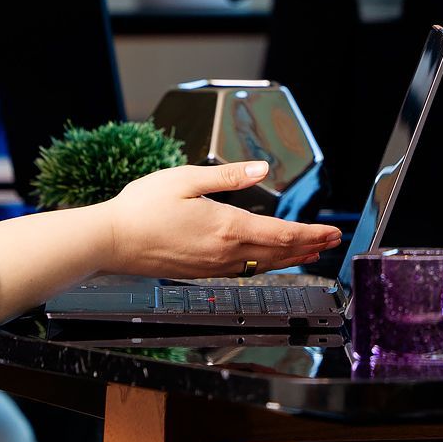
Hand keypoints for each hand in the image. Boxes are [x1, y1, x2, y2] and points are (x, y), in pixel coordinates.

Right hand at [102, 162, 341, 278]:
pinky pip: (243, 271)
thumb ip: (228, 176)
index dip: (310, 234)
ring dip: (290, 258)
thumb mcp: (186, 179)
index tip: (330, 232)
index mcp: (226, 228)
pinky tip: (268, 261)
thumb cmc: (142, 208)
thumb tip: (261, 170)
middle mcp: (224, 253)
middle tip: (331, 242)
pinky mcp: (200, 271)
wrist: (111, 241)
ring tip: (309, 253)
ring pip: (262, 266)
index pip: (281, 235)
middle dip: (309, 247)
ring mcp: (212, 266)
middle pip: (278, 254)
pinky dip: (266, 265)